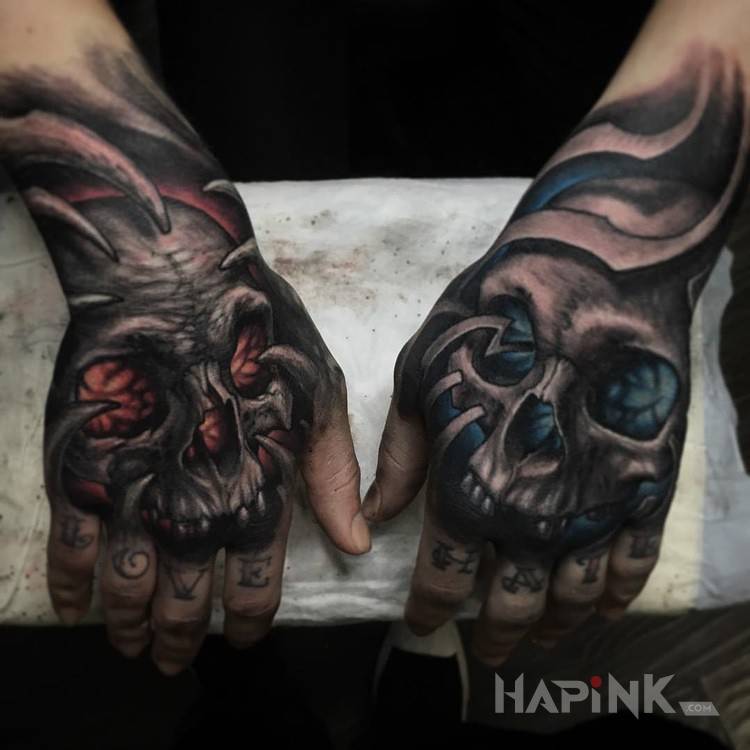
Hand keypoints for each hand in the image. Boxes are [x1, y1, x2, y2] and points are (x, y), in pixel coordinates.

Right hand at [0, 44, 368, 673]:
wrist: (176, 276)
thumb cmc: (258, 332)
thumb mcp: (319, 398)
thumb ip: (335, 476)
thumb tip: (358, 543)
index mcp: (257, 496)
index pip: (256, 591)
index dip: (250, 621)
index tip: (246, 632)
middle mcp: (194, 510)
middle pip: (187, 606)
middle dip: (183, 640)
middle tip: (176, 658)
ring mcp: (131, 494)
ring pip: (128, 592)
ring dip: (130, 627)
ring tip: (133, 646)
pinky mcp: (78, 469)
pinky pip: (69, 549)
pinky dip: (71, 586)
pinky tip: (76, 604)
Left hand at [364, 44, 747, 664]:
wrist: (591, 273)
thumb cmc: (494, 316)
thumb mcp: (421, 375)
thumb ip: (401, 457)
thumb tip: (369, 519)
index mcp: (467, 487)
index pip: (443, 582)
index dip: (429, 611)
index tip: (422, 620)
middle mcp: (531, 513)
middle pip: (509, 606)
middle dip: (492, 635)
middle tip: (484, 648)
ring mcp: (596, 506)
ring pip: (571, 600)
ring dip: (551, 628)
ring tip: (538, 637)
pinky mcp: (647, 487)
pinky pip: (632, 567)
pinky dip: (613, 598)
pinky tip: (600, 607)